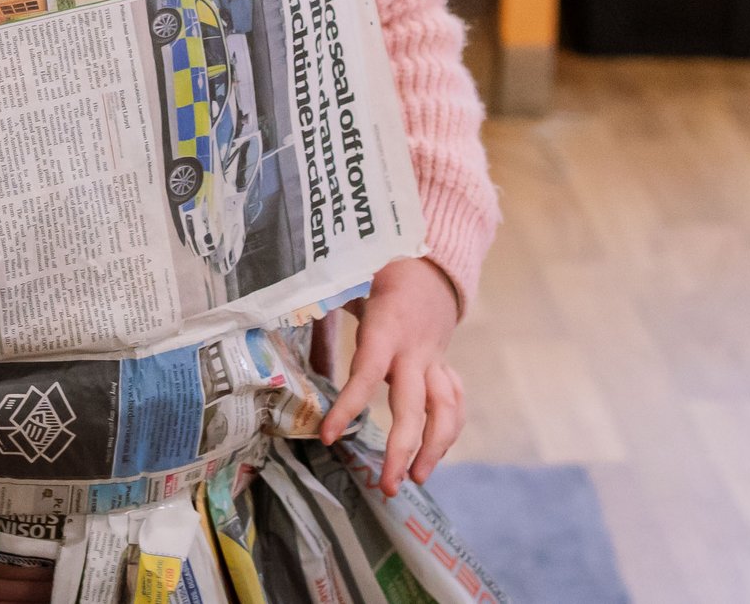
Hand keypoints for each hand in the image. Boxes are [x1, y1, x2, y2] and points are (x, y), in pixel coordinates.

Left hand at [319, 257, 465, 494]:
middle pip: (416, 406)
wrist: (428, 262)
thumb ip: (320, 321)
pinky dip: (448, 430)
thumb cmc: (377, 272)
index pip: (367, 373)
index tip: (328, 435)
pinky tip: (433, 455)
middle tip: (387, 486)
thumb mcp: (344, 286)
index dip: (348, 406)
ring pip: (446, 410)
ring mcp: (436, 360)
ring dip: (435, 448)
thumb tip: (295, 362)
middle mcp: (416, 350)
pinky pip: (454, 403)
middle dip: (403, 449)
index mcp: (386, 327)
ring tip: (417, 480)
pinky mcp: (445, 367)